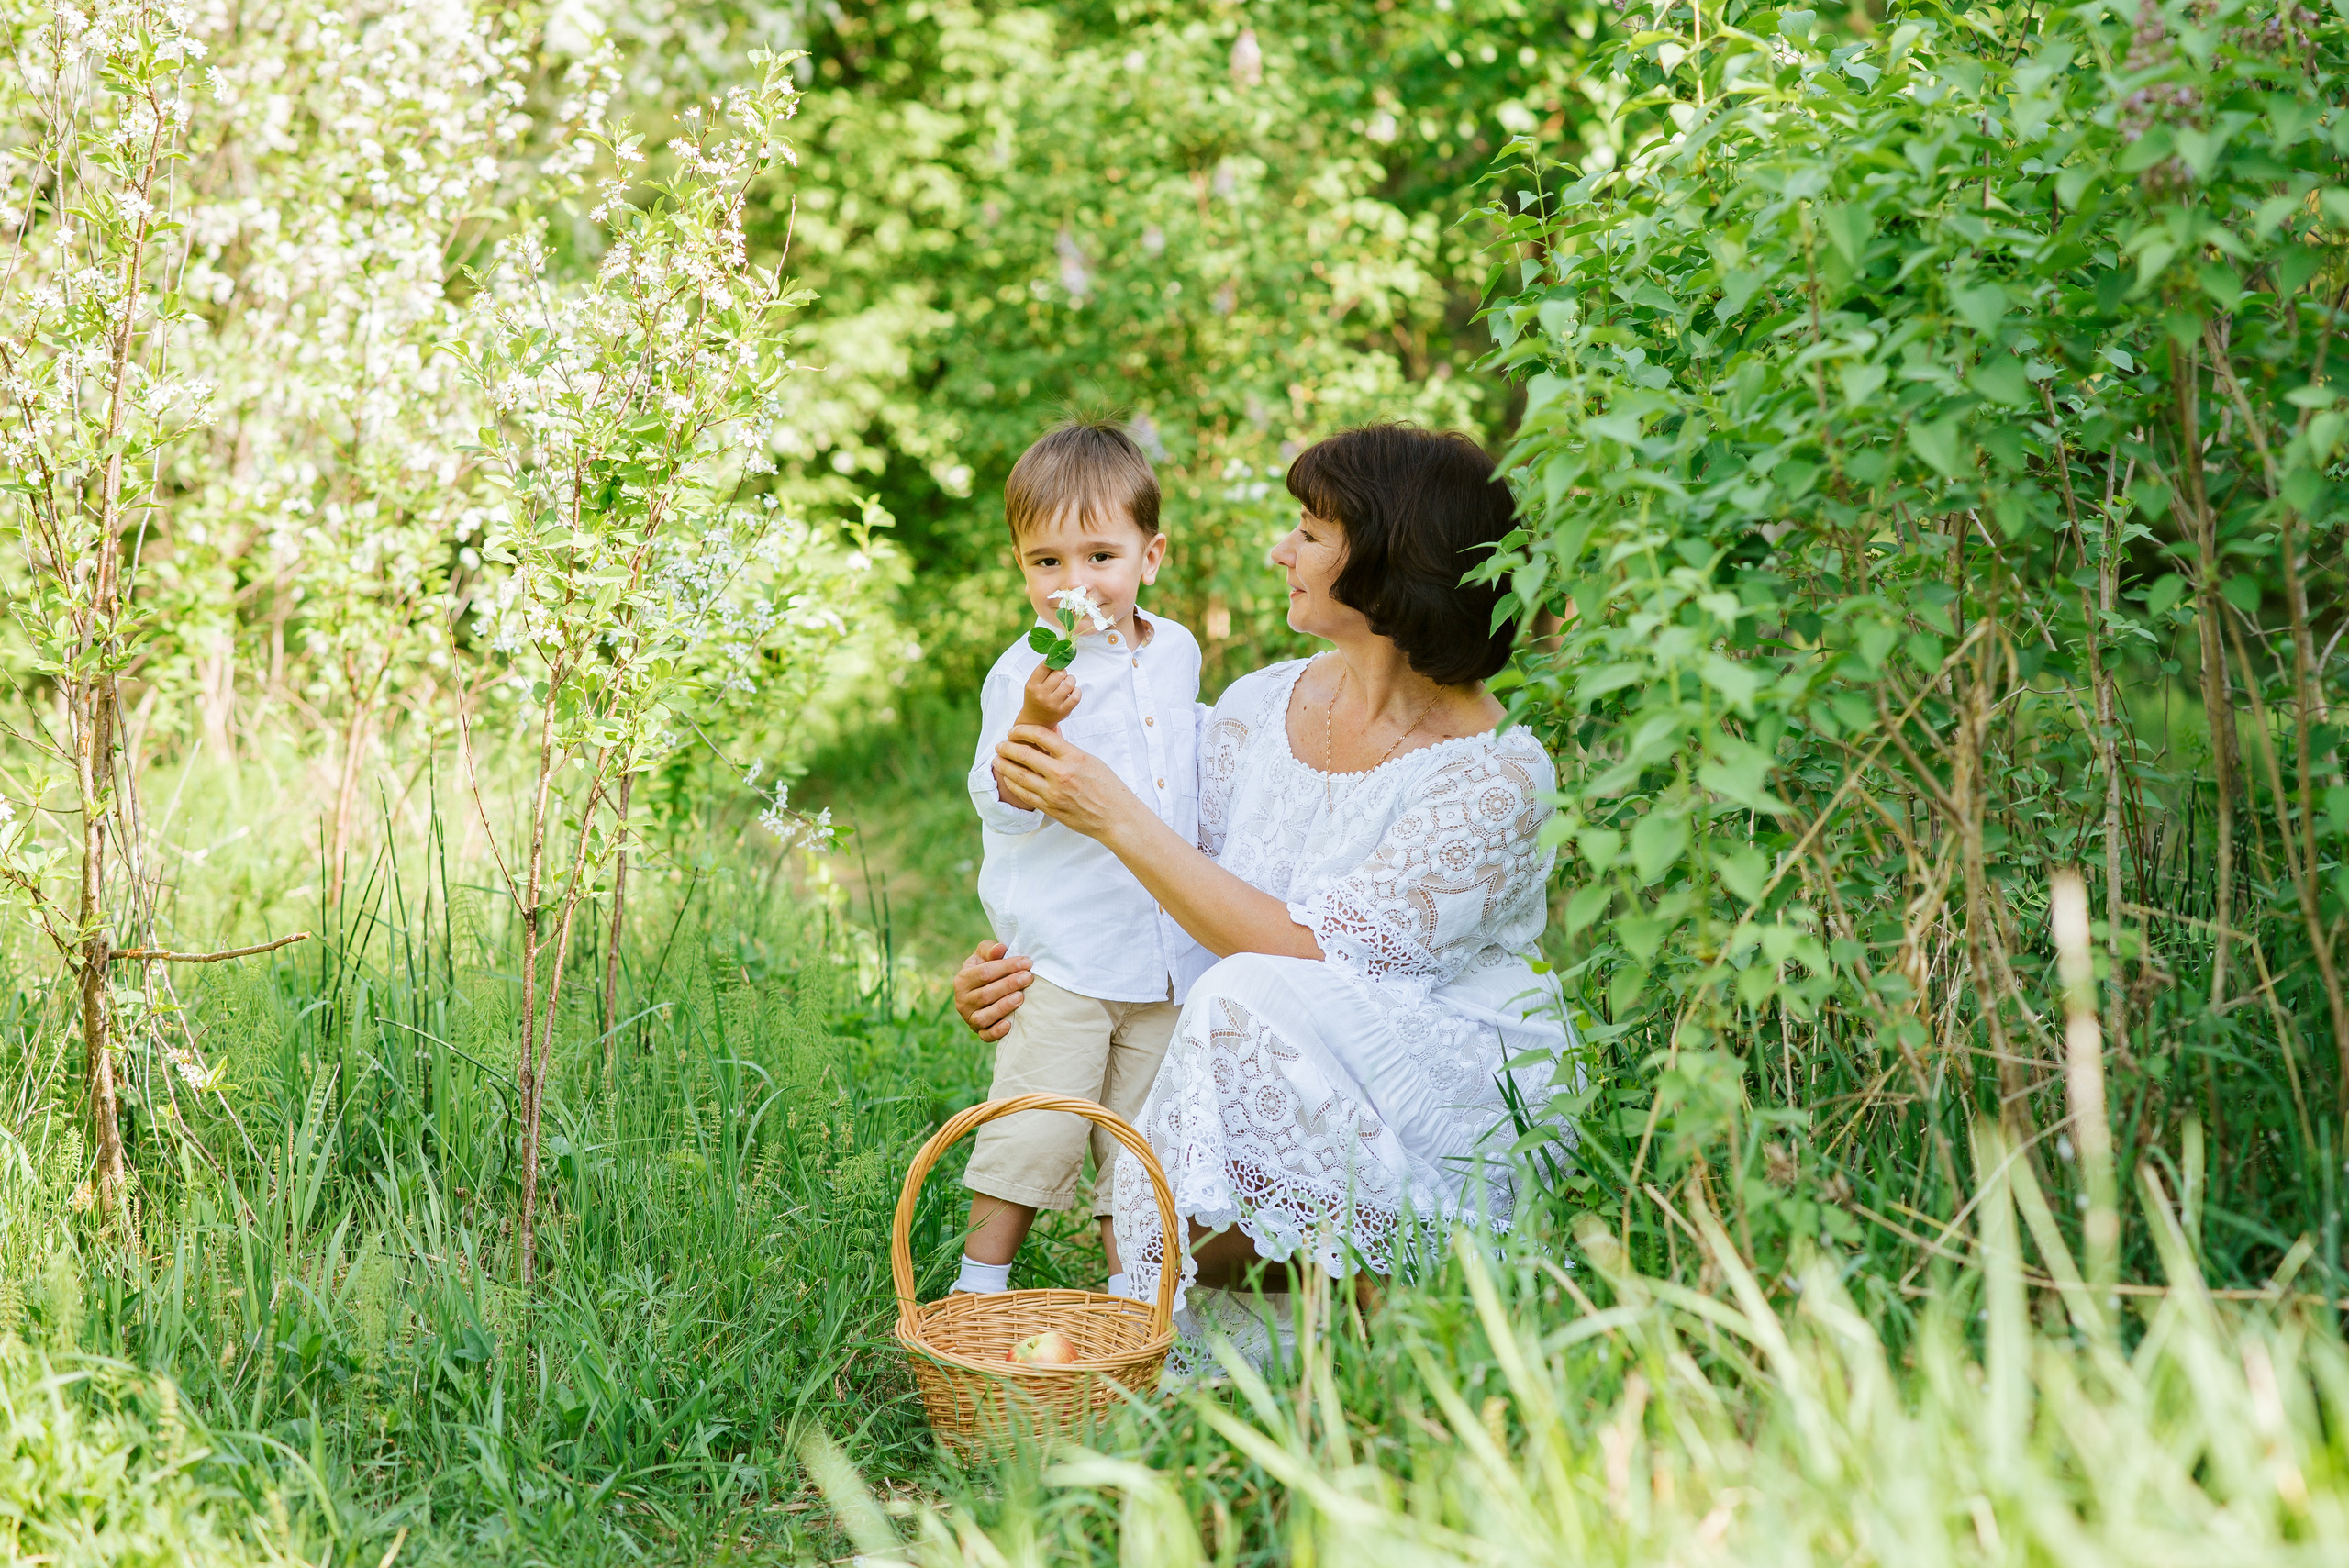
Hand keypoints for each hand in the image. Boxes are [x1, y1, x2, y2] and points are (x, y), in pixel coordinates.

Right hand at [955, 940, 1033, 1040]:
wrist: (984, 991)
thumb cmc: (987, 969)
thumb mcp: (984, 956)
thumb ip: (990, 950)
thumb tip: (1000, 948)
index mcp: (962, 979)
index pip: (984, 973)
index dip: (1006, 967)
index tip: (1026, 962)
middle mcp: (962, 1000)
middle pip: (986, 994)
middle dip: (1009, 985)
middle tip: (1028, 977)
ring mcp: (969, 1018)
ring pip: (985, 1016)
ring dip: (1003, 1007)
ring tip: (1021, 997)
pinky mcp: (979, 1032)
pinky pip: (986, 1035)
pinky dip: (997, 1031)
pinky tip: (1009, 1024)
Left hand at [993, 724, 1137, 841]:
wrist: (1115, 816)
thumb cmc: (1107, 787)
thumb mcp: (1090, 760)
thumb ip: (1067, 748)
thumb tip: (1050, 734)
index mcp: (1073, 757)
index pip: (1040, 736)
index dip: (1022, 731)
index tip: (1013, 731)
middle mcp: (1061, 774)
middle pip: (1025, 755)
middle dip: (1007, 748)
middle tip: (1000, 745)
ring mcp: (1054, 793)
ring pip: (1019, 776)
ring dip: (1004, 766)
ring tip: (997, 760)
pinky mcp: (1050, 808)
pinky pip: (1024, 795)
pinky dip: (1012, 784)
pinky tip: (1007, 778)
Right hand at [1016, 663, 1079, 728]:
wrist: (1035, 721)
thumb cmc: (1036, 697)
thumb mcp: (1033, 684)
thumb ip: (1043, 671)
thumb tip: (1057, 654)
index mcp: (1032, 685)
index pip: (1045, 666)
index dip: (1053, 661)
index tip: (1055, 663)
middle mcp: (1041, 694)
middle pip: (1060, 673)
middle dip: (1063, 671)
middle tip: (1062, 675)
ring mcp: (1052, 704)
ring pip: (1070, 683)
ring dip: (1071, 680)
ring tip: (1067, 683)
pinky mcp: (1063, 711)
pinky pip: (1076, 696)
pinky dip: (1077, 691)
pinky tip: (1072, 691)